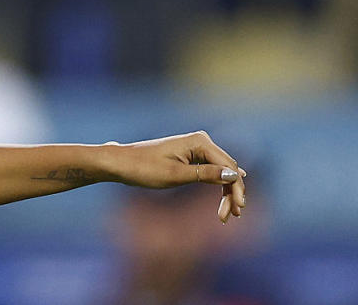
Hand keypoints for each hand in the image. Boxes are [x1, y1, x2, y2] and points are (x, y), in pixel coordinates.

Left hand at [105, 131, 246, 223]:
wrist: (120, 163)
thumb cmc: (144, 168)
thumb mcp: (176, 175)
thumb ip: (205, 175)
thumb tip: (234, 174)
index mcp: (199, 141)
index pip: (229, 167)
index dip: (237, 189)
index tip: (237, 211)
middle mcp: (201, 141)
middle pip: (228, 169)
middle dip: (232, 193)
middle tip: (232, 216)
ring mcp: (196, 148)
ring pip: (221, 172)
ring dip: (226, 192)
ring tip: (227, 215)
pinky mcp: (190, 156)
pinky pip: (211, 171)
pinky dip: (216, 186)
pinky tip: (225, 200)